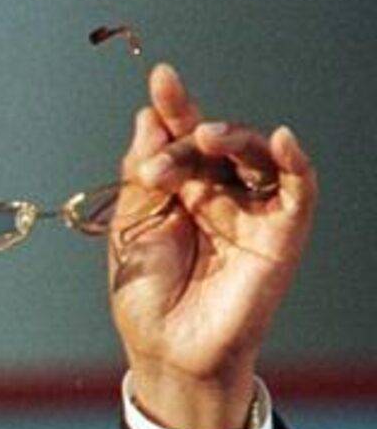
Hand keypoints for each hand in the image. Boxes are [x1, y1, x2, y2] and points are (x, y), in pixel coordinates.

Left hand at [109, 63, 316, 428]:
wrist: (167, 351)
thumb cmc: (146, 296)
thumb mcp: (129, 229)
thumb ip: (142, 175)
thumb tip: (149, 118)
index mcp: (180, 191)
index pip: (180, 137)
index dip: (175, 106)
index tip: (162, 77)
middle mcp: (219, 194)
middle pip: (213, 142)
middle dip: (185, 138)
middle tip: (157, 166)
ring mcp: (252, 212)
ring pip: (256, 155)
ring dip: (233, 137)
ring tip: (204, 136)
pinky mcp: (282, 233)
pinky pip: (298, 189)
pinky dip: (293, 161)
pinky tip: (279, 139)